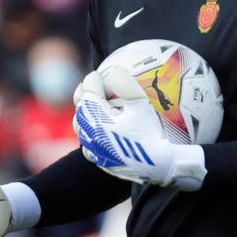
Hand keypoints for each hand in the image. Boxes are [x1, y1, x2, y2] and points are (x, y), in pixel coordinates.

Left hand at [72, 69, 205, 190]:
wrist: (156, 164)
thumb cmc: (150, 131)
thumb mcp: (140, 103)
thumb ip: (124, 83)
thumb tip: (112, 72)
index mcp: (96, 114)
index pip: (89, 87)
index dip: (95, 78)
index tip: (101, 75)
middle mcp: (89, 130)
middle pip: (80, 104)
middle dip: (86, 91)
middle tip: (93, 86)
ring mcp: (91, 146)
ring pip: (80, 123)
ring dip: (86, 111)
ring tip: (96, 106)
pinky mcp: (96, 158)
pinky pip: (87, 142)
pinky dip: (90, 132)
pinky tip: (100, 130)